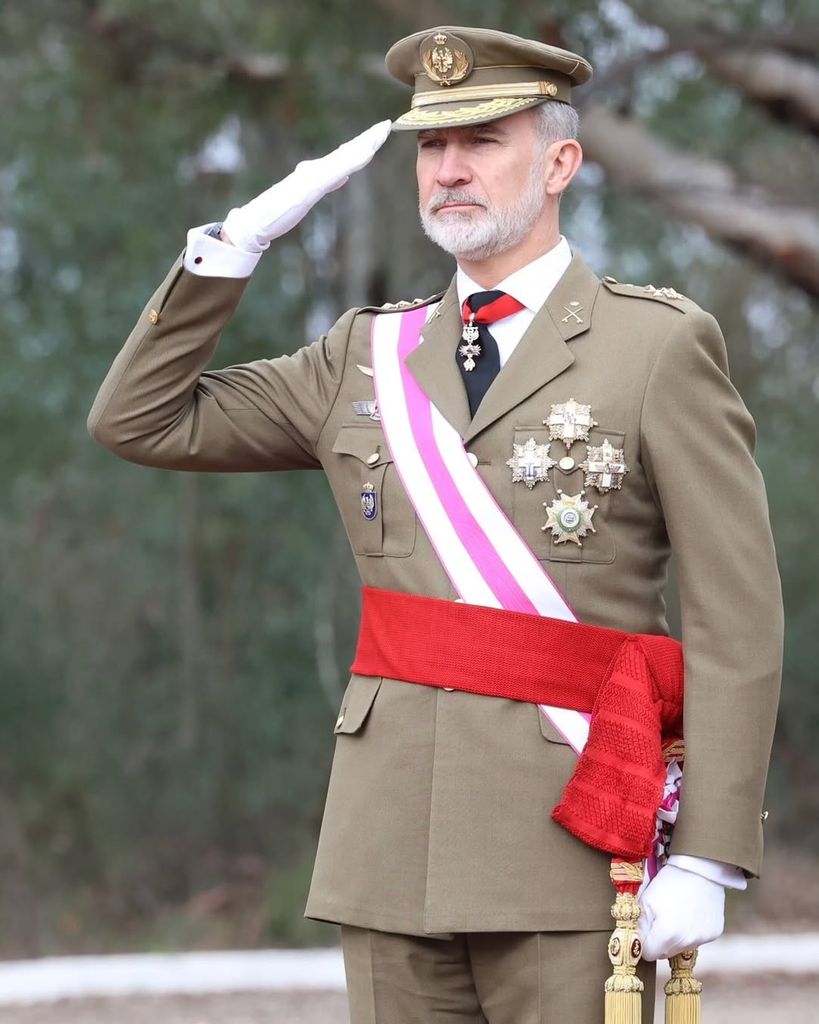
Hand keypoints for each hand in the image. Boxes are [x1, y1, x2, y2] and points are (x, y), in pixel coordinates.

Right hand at [222, 120, 391, 251]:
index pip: (345, 154)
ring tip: (380, 133)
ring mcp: (314, 177)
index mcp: (317, 173)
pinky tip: (365, 155)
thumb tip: (344, 176)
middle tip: (386, 124)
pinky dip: (352, 162)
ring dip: (364, 145)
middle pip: (348, 151)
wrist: (256, 221)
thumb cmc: (278, 212)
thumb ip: (327, 183)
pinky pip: (337, 171)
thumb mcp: (308, 195)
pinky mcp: (311, 186)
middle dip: (368, 138)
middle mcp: (316, 170)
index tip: (378, 133)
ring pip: (345, 158)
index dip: (362, 143)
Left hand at [638, 864, 725, 960]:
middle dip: (658, 940)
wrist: (699, 868)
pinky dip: (691, 931)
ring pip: (681, 948)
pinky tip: (690, 912)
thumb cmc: (668, 881)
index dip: (644, 943)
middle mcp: (686, 942)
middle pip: (665, 953)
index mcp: (666, 934)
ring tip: (675, 913)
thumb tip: (635, 942)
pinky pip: (696, 940)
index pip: (649, 954)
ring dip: (675, 937)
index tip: (644, 931)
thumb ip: (639, 926)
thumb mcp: (645, 900)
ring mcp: (702, 939)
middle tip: (659, 919)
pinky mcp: (714, 933)